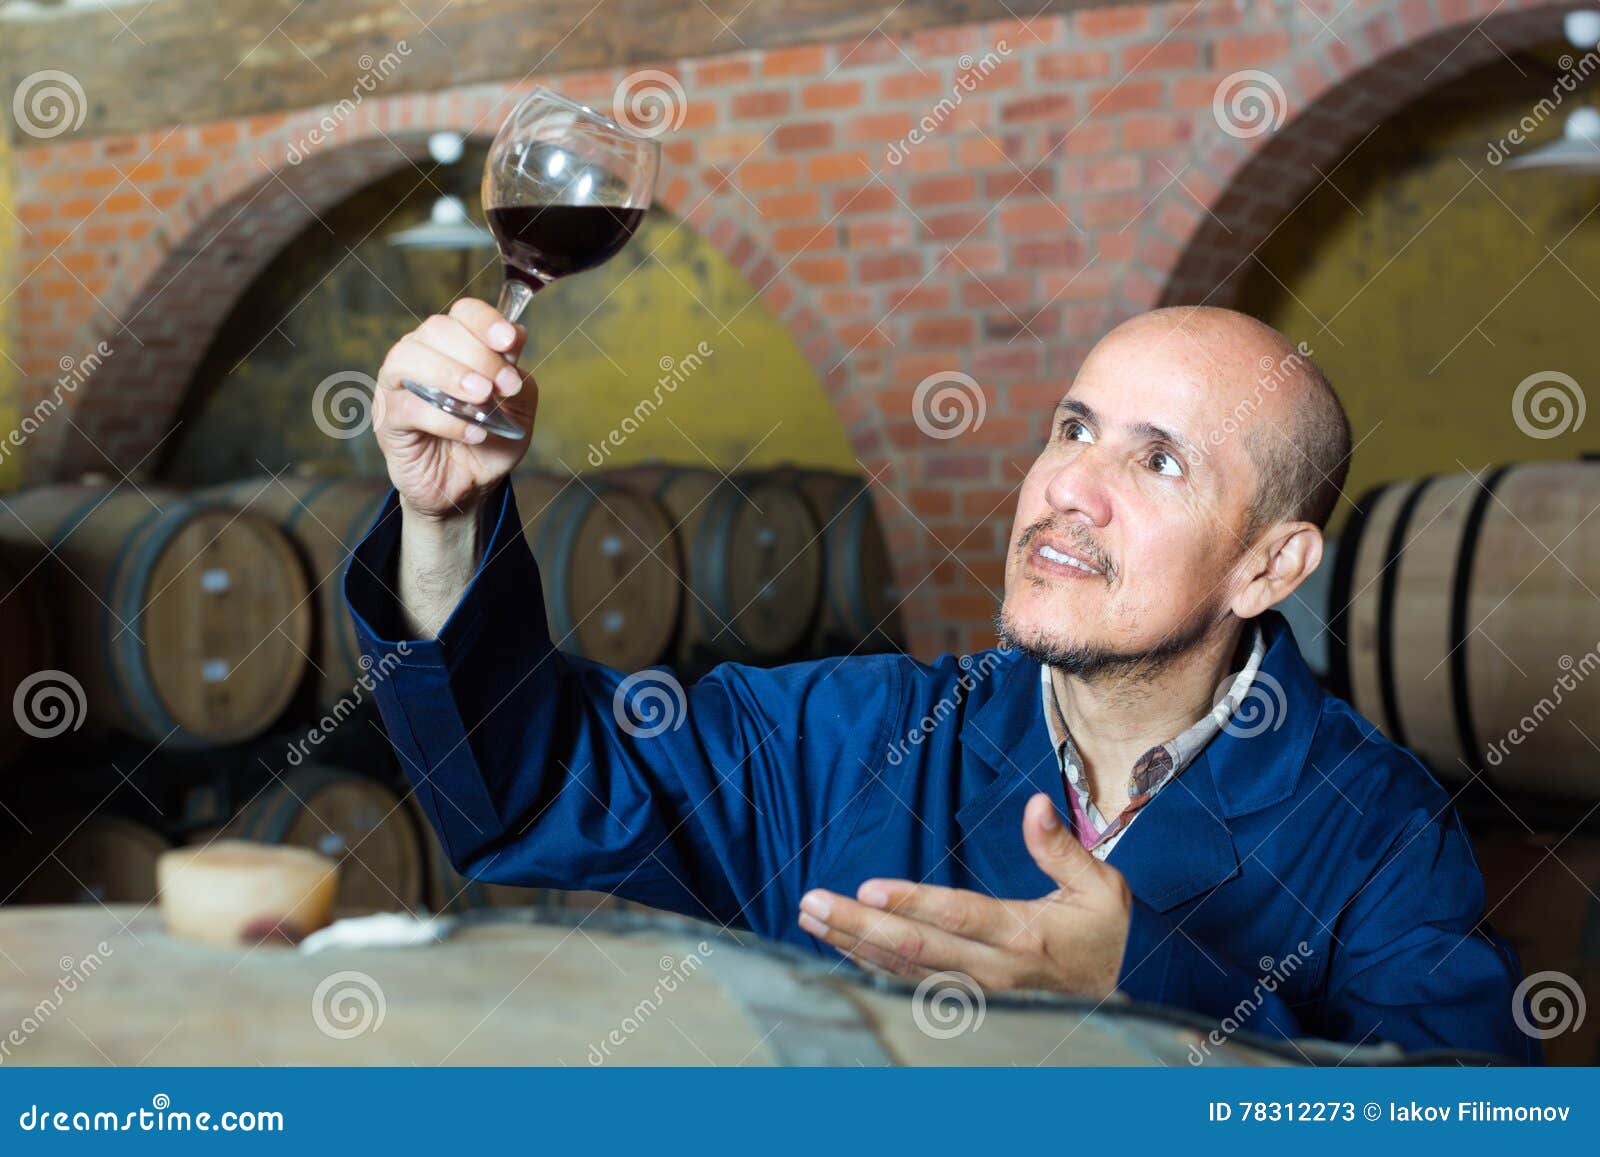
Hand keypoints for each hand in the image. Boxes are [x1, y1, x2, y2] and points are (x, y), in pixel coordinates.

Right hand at [372, 298, 538, 522]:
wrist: (470, 487)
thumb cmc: (489, 441)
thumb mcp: (518, 409)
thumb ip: (516, 374)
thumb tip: (518, 334)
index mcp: (453, 346)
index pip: (462, 313)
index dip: (485, 321)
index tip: (510, 342)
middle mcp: (420, 356)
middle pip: (437, 329)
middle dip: (477, 354)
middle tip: (504, 385)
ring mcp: (398, 386)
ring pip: (409, 358)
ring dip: (451, 375)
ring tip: (482, 399)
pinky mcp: (387, 420)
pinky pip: (409, 407)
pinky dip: (445, 418)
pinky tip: (473, 432)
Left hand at [797, 793, 1132, 996]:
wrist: (1126, 1007)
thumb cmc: (1106, 937)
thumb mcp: (1102, 888)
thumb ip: (1061, 848)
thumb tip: (1034, 804)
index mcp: (1024, 936)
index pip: (958, 917)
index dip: (911, 901)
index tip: (867, 886)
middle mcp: (993, 972)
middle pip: (915, 948)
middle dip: (858, 923)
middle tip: (812, 903)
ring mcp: (975, 995)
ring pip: (902, 972)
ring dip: (852, 943)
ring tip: (810, 918)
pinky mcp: (964, 1006)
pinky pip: (907, 989)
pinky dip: (868, 968)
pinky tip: (838, 947)